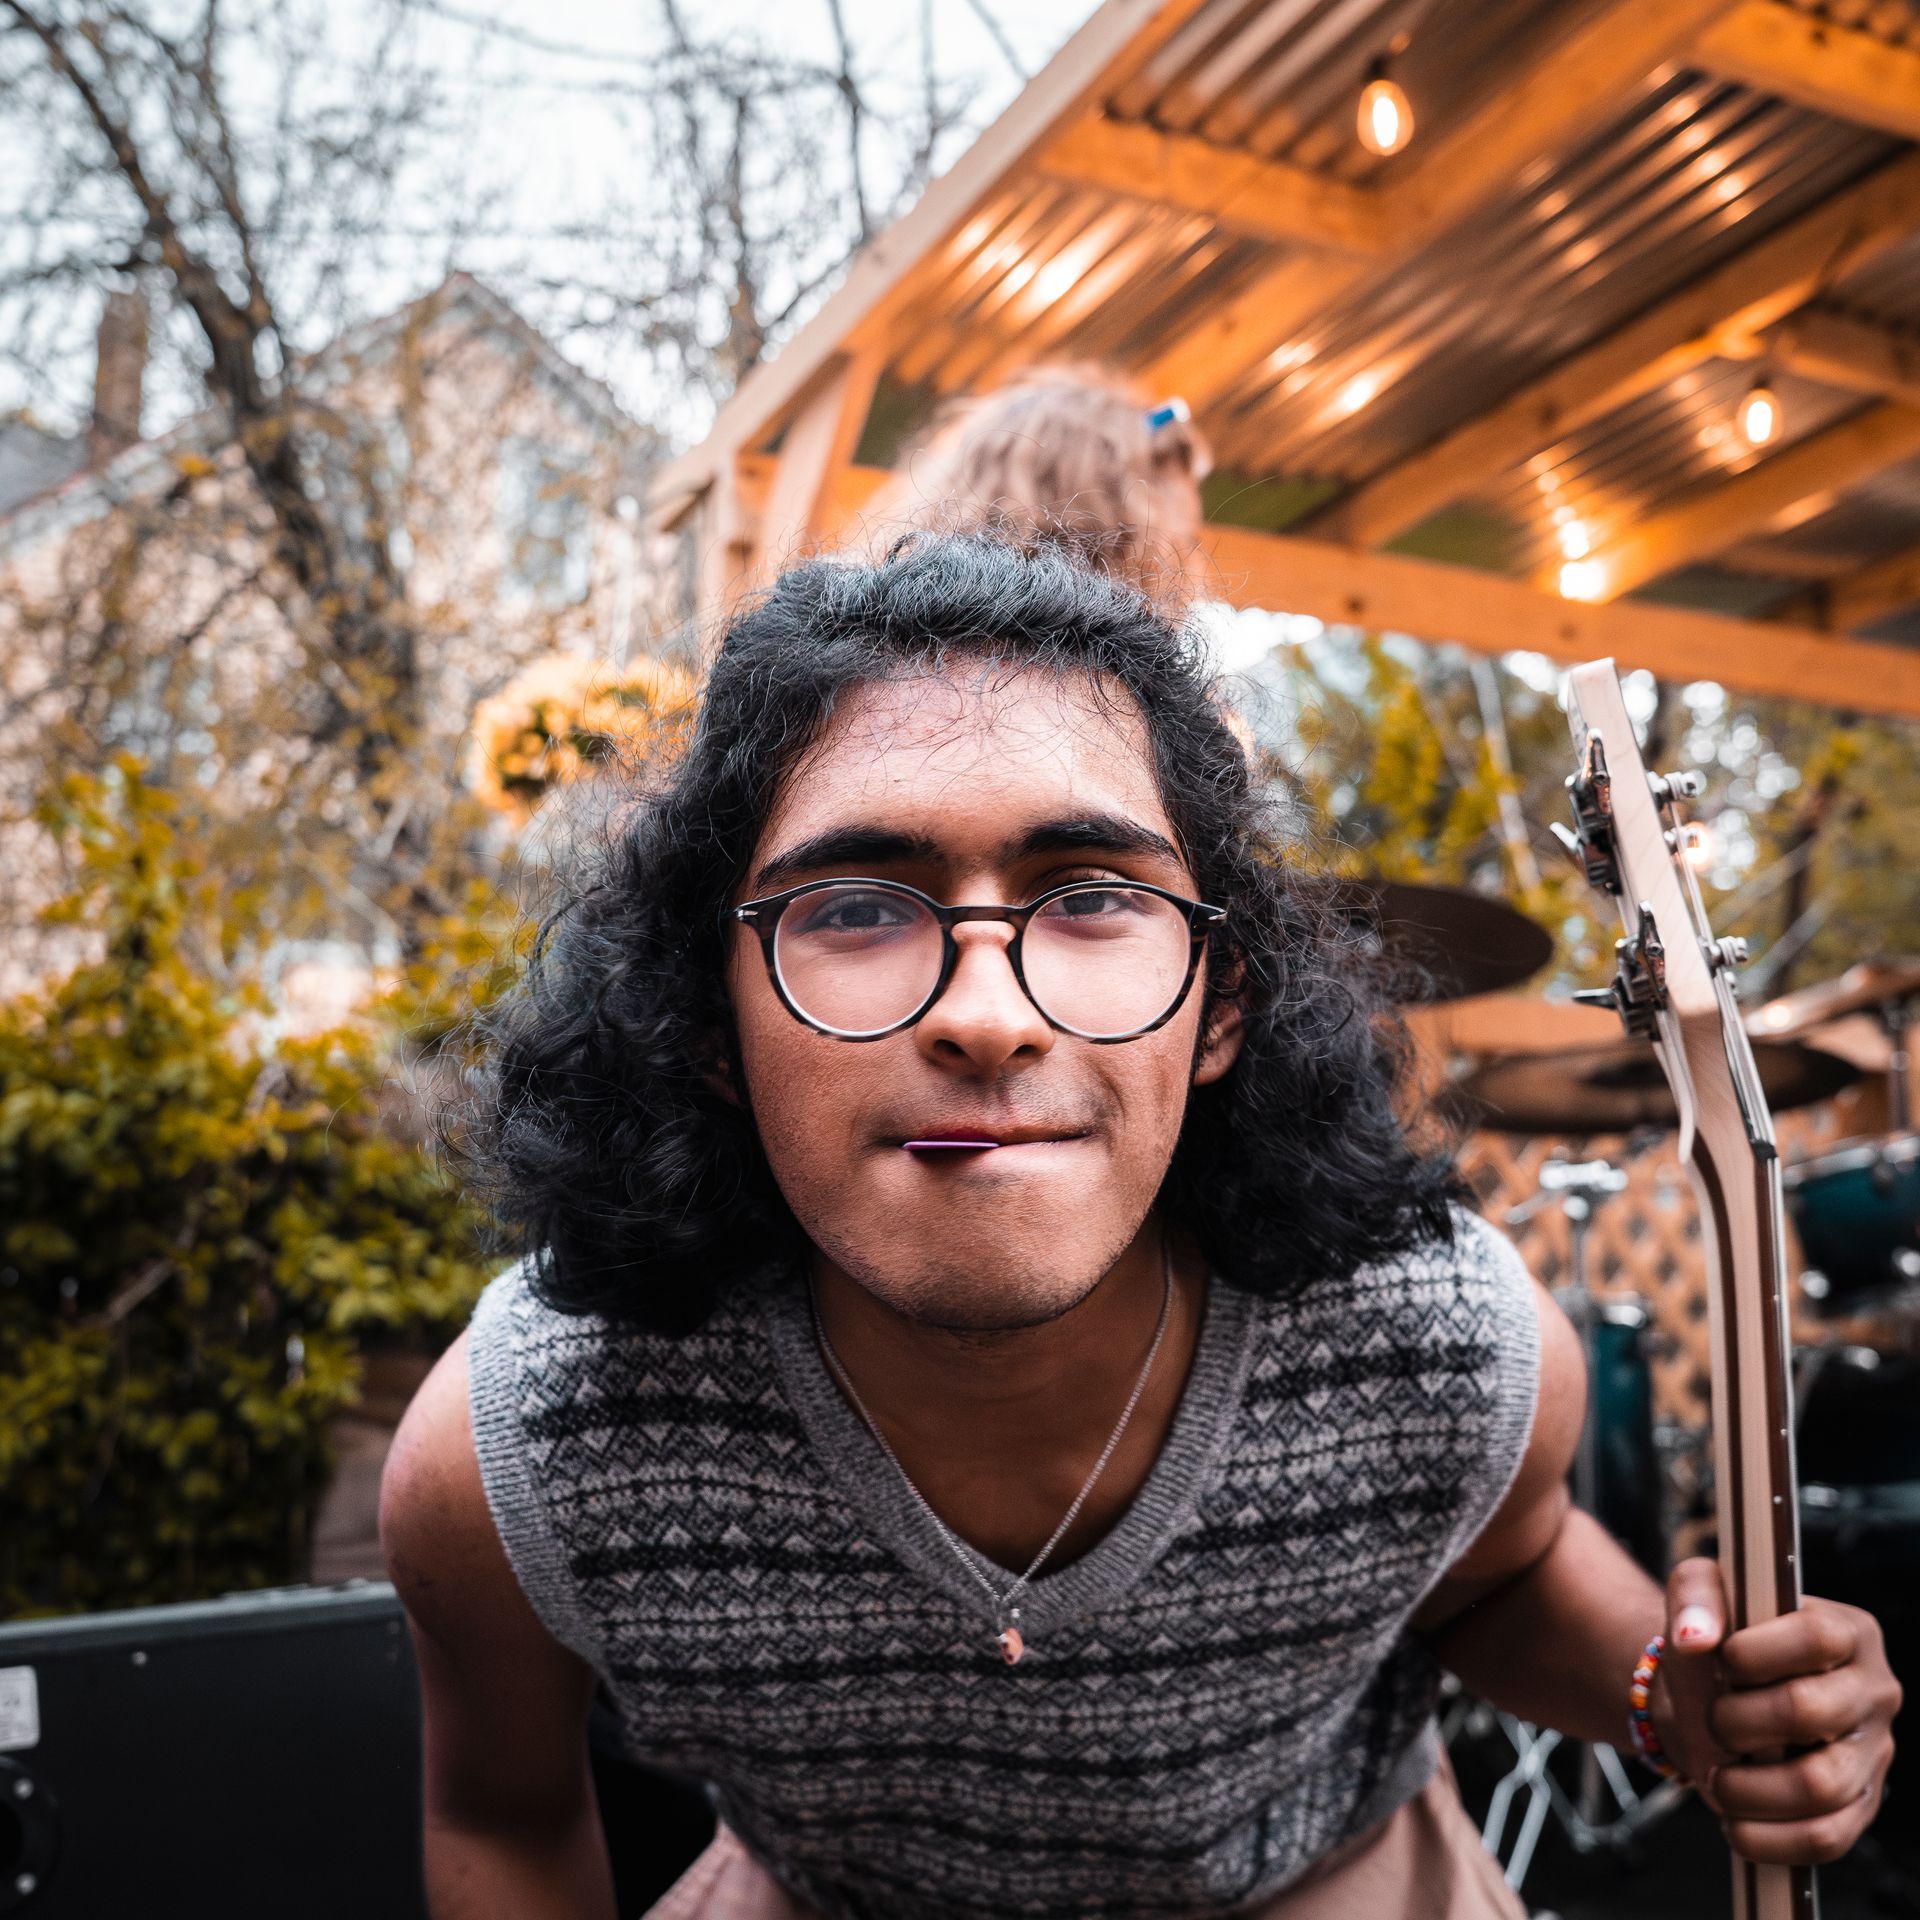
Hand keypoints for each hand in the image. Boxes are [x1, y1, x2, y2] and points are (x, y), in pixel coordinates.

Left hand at [1650, 1557, 1901, 1866]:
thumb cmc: (1718, 1645)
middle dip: (1738, 1720)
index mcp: (1847, 1630)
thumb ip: (1694, 1599)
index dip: (1755, 1653)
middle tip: (1713, 1720)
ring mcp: (1872, 1754)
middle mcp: (1872, 1692)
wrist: (1717, 1698)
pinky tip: (1735, 1820)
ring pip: (1820, 1786)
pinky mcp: (1860, 1806)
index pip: (1817, 1637)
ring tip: (1717, 1773)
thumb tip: (1695, 1637)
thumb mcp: (1700, 1595)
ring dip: (1748, 1787)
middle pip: (1810, 1712)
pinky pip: (1825, 1838)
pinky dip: (1768, 1837)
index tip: (1722, 1660)